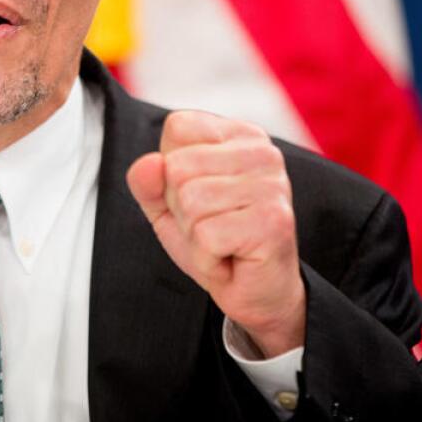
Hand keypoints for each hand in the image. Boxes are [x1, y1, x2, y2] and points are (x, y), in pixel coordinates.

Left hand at [127, 111, 305, 356]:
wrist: (257, 293)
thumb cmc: (217, 242)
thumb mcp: (168, 207)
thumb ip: (148, 182)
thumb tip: (148, 164)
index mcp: (239, 135)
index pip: (178, 128)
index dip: (170, 171)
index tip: (201, 196)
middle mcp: (262, 152)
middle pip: (178, 167)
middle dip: (181, 209)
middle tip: (212, 226)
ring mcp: (272, 184)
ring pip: (190, 200)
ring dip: (195, 235)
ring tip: (222, 241)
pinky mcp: (273, 221)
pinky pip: (206, 235)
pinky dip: (207, 258)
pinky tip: (231, 257)